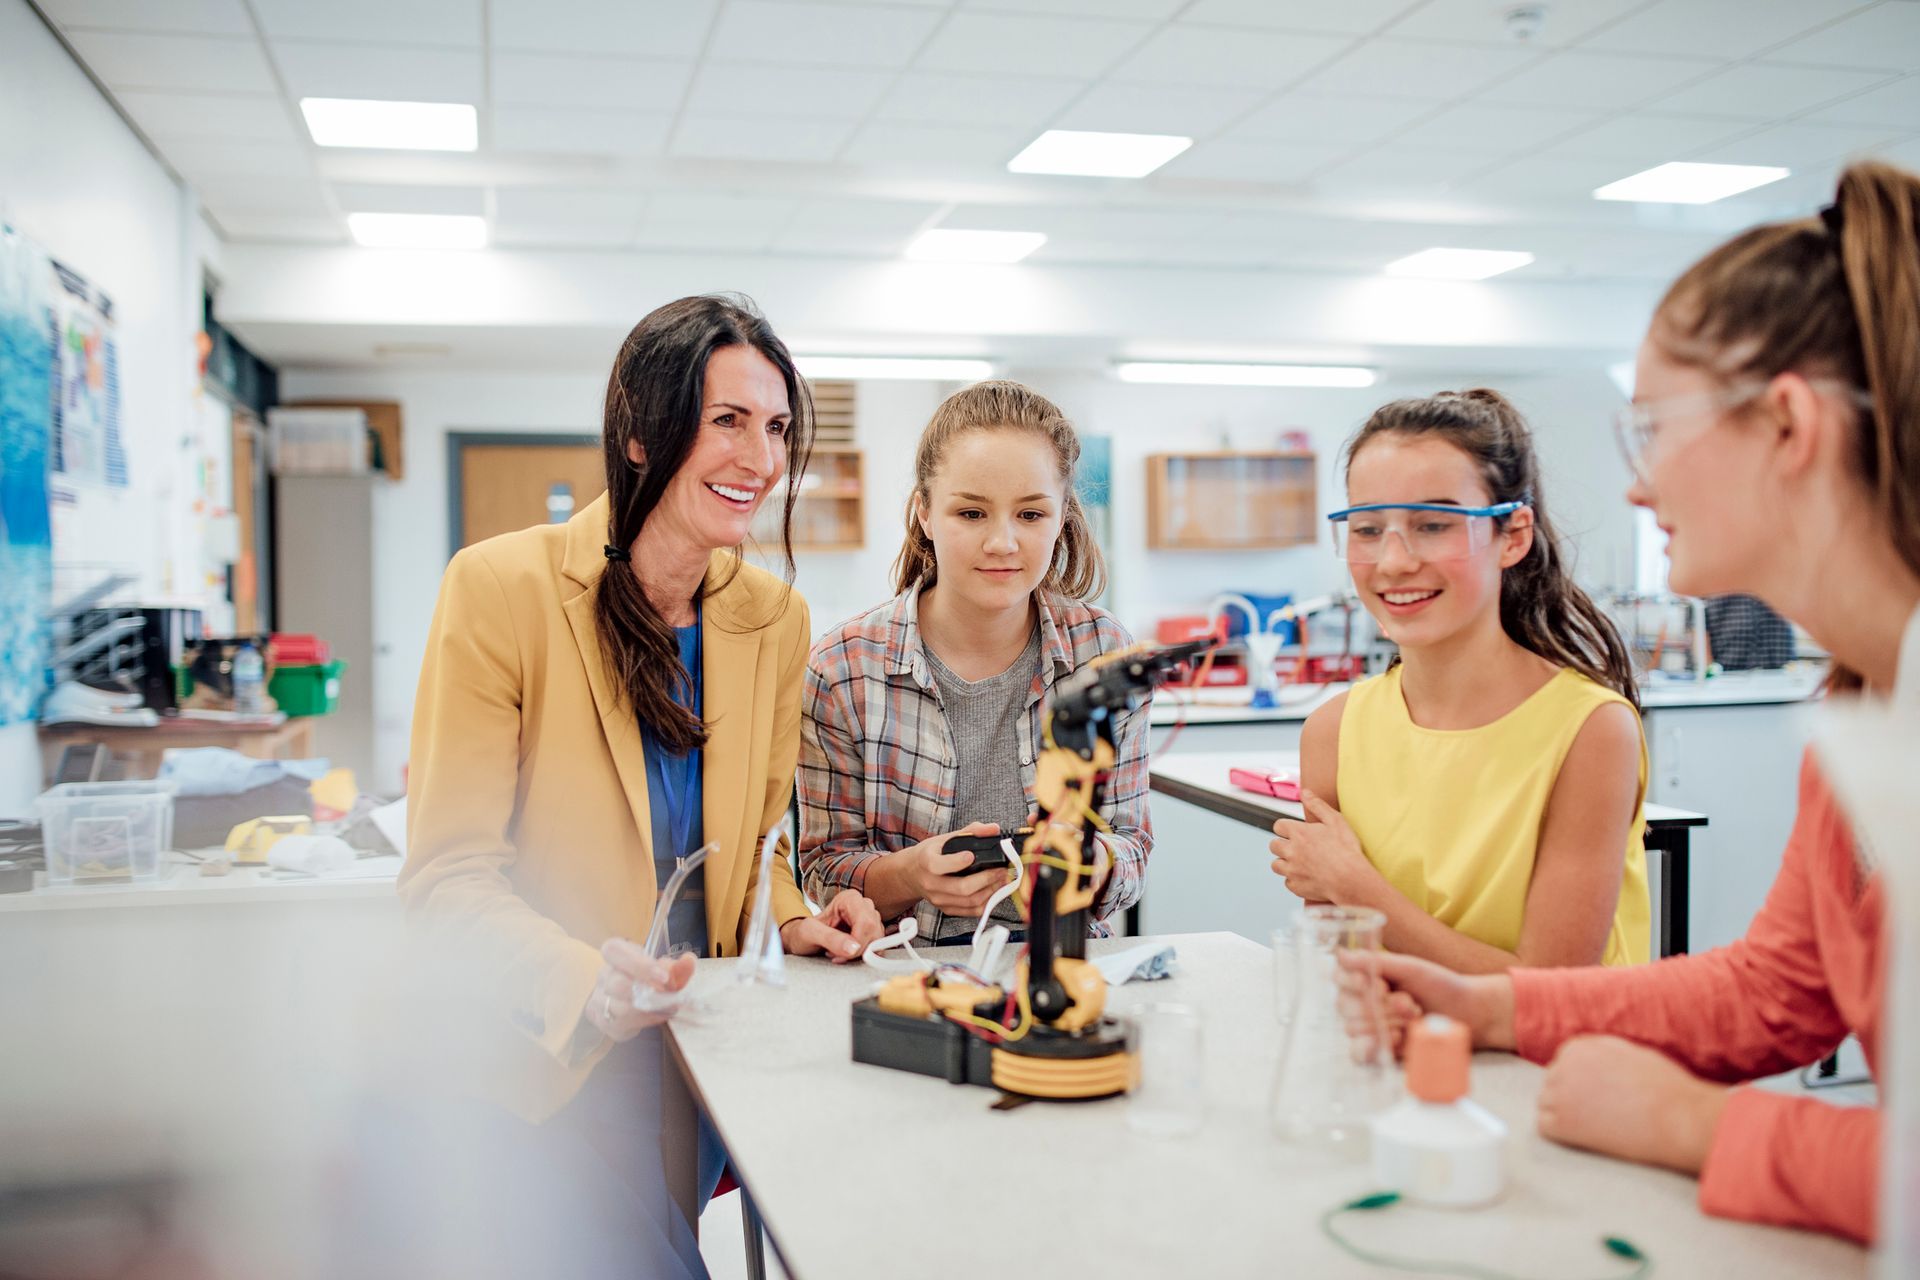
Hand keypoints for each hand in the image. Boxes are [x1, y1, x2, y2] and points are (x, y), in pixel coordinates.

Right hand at [588, 938, 695, 1041]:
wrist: (631, 999)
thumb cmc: (647, 978)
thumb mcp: (664, 969)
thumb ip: (677, 967)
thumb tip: (689, 960)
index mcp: (616, 954)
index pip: (615, 951)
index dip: (638, 964)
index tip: (664, 976)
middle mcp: (603, 976)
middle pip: (617, 984)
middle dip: (647, 993)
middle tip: (670, 997)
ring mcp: (599, 1000)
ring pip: (619, 1009)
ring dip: (648, 1011)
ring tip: (667, 1007)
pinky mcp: (603, 1022)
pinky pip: (621, 1025)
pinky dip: (643, 1022)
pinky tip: (656, 1016)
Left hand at [780, 891, 885, 961]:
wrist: (802, 939)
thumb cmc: (803, 933)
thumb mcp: (810, 933)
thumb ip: (831, 938)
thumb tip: (853, 948)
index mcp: (849, 899)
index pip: (866, 922)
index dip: (858, 942)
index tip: (843, 955)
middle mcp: (862, 906)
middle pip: (874, 932)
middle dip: (858, 949)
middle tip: (836, 955)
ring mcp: (869, 919)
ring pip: (877, 941)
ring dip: (859, 953)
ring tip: (837, 952)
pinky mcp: (871, 933)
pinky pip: (876, 947)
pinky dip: (862, 955)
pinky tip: (846, 954)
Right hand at [880, 822, 1012, 917]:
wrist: (911, 874)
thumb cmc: (930, 854)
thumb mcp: (944, 838)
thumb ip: (971, 831)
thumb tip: (994, 829)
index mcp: (926, 862)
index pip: (940, 865)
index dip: (958, 862)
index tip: (972, 855)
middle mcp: (931, 883)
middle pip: (962, 888)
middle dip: (987, 879)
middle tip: (1002, 870)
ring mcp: (938, 899)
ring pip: (970, 901)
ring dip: (991, 891)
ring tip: (1003, 879)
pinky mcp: (946, 909)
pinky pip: (971, 911)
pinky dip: (987, 901)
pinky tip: (994, 890)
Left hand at [1269, 790, 1382, 905]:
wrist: (1352, 880)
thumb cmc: (1346, 850)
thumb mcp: (1335, 821)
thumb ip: (1317, 805)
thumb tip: (1305, 792)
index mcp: (1298, 833)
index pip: (1278, 826)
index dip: (1287, 829)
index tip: (1296, 833)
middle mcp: (1290, 851)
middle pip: (1274, 845)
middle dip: (1283, 845)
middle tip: (1299, 848)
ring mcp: (1291, 870)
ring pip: (1276, 865)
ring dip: (1285, 863)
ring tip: (1301, 863)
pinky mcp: (1295, 886)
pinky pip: (1288, 882)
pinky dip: (1295, 880)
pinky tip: (1308, 877)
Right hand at [1334, 950, 1515, 1055]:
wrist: (1471, 1015)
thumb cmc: (1442, 985)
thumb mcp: (1411, 968)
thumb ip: (1376, 962)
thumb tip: (1343, 955)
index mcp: (1368, 977)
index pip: (1339, 977)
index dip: (1352, 982)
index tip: (1378, 985)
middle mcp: (1364, 1001)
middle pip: (1344, 1005)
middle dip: (1378, 1005)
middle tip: (1409, 1003)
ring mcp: (1372, 1026)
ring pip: (1353, 1028)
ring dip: (1384, 1023)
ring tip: (1413, 1018)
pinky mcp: (1382, 1048)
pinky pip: (1360, 1052)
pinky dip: (1375, 1046)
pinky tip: (1396, 1038)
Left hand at [1537, 1035, 1729, 1174]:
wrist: (1676, 1117)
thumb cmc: (1665, 1088)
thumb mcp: (1631, 1053)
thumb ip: (1604, 1056)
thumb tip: (1596, 1066)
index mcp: (1581, 1046)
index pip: (1564, 1063)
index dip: (1580, 1081)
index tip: (1596, 1095)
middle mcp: (1564, 1065)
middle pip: (1553, 1082)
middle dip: (1570, 1097)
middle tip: (1596, 1113)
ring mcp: (1559, 1094)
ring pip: (1545, 1104)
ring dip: (1563, 1115)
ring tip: (1595, 1126)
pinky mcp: (1561, 1123)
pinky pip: (1545, 1127)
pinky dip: (1561, 1135)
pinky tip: (1585, 1138)